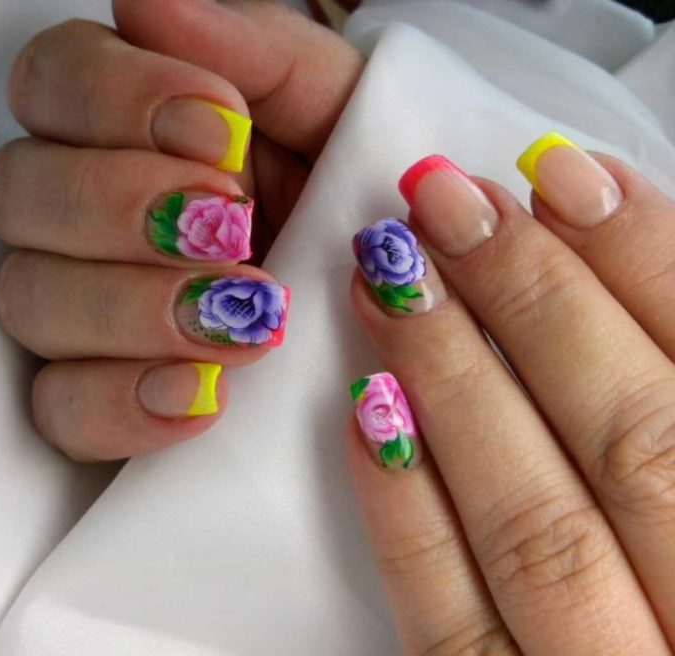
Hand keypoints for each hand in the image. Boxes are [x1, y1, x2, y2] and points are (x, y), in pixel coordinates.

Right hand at [0, 0, 362, 459]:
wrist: (390, 300)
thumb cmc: (357, 196)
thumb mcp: (337, 113)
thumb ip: (258, 51)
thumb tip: (150, 1)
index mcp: (132, 128)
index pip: (54, 81)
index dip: (116, 98)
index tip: (220, 129)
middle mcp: (88, 214)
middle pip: (19, 192)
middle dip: (122, 206)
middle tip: (229, 225)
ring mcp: (86, 310)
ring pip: (31, 301)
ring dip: (134, 308)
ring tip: (247, 321)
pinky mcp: (101, 398)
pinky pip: (61, 409)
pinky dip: (126, 404)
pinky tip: (207, 392)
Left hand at [348, 141, 674, 652]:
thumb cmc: (673, 566)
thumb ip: (671, 388)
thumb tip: (608, 261)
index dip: (648, 260)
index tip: (560, 175)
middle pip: (632, 441)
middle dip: (532, 301)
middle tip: (443, 203)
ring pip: (539, 528)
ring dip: (452, 382)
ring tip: (384, 276)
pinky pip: (451, 627)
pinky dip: (407, 515)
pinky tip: (363, 413)